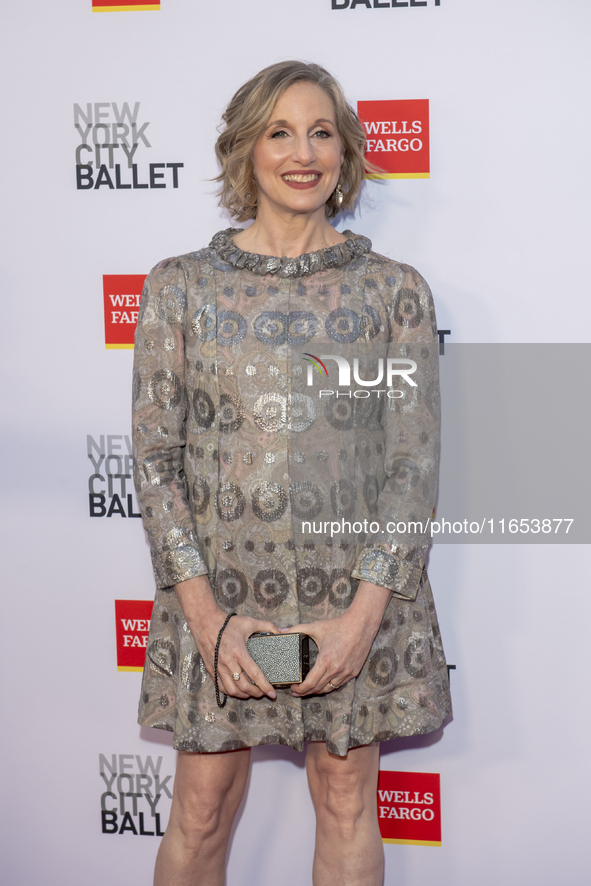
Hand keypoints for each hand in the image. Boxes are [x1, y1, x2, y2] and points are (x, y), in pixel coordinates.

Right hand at [175, 575, 278, 699]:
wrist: (205, 622)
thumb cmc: (227, 623)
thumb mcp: (249, 622)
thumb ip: (267, 626)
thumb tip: (281, 631)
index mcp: (239, 652)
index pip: (254, 674)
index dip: (264, 686)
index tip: (272, 693)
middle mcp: (228, 663)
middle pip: (244, 686)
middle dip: (256, 693)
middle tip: (263, 693)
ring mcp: (219, 668)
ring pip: (232, 690)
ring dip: (244, 695)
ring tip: (251, 692)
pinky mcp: (212, 670)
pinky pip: (222, 687)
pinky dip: (231, 691)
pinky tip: (238, 689)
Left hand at [287, 580, 391, 696]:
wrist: (361, 624)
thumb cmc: (338, 626)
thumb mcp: (316, 627)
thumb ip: (297, 629)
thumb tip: (281, 631)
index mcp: (326, 660)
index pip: (310, 683)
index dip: (300, 689)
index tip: (293, 688)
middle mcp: (336, 670)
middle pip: (318, 689)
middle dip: (305, 692)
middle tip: (296, 691)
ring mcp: (347, 672)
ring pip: (329, 689)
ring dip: (317, 691)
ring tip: (308, 690)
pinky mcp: (354, 672)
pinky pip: (339, 684)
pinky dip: (329, 686)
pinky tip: (323, 684)